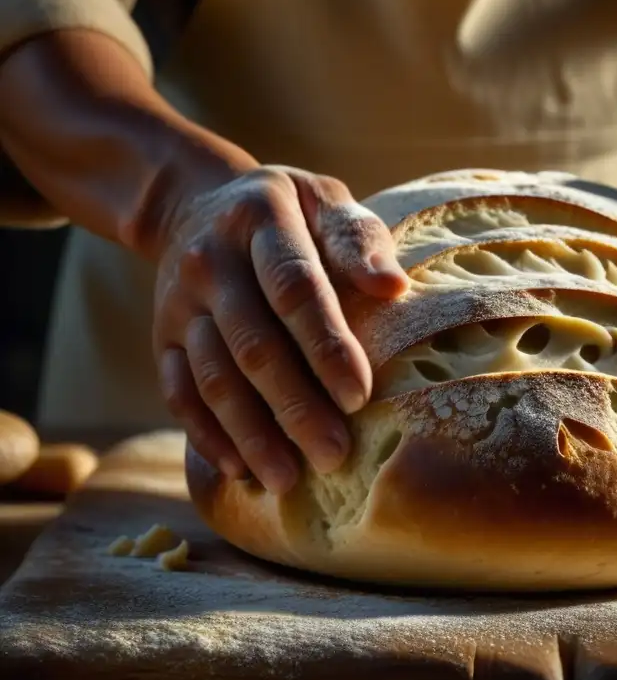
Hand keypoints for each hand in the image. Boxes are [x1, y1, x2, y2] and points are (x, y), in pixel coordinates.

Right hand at [153, 166, 408, 492]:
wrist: (195, 204)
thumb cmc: (288, 211)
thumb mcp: (323, 200)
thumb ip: (357, 238)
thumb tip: (392, 287)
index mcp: (260, 219)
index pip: (294, 288)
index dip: (325, 344)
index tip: (359, 396)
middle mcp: (210, 260)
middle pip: (253, 344)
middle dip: (294, 406)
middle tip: (333, 455)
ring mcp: (178, 302)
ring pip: (212, 377)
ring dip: (250, 433)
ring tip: (288, 480)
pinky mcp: (160, 337)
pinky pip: (177, 392)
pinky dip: (207, 433)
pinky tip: (239, 469)